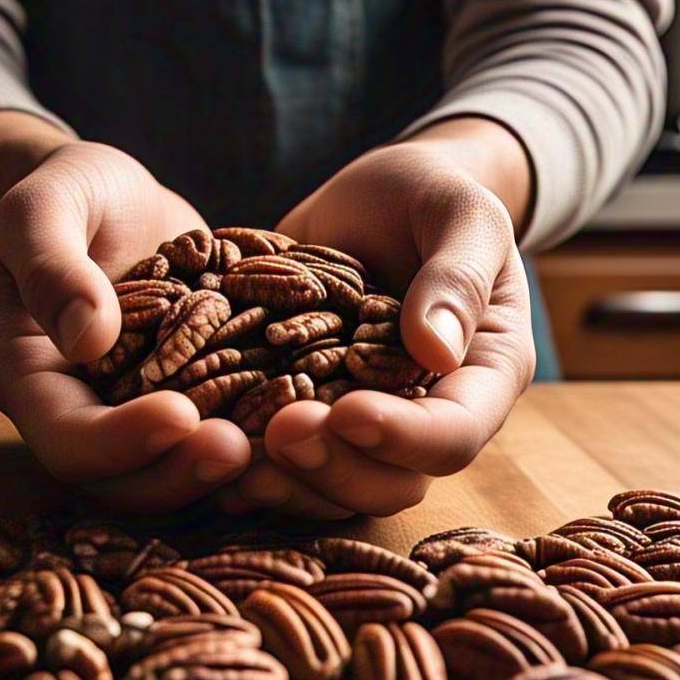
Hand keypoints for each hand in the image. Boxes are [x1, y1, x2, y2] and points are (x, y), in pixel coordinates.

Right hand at [0, 134, 251, 507]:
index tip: (179, 414)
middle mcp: (83, 413)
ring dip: (229, 470)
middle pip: (124, 480)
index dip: (117, 441)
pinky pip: (225, 431)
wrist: (113, 197)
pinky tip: (313, 415)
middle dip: (182, 471)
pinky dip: (266, 435)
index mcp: (28, 378)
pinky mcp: (196, 400)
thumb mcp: (42, 207)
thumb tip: (86, 338)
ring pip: (179, 472)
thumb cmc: (68, 193)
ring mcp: (140, 415)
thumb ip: (51, 265)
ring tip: (284, 439)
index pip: (65, 437)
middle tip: (242, 449)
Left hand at [217, 121, 536, 517]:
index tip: (347, 413)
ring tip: (230, 449)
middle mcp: (421, 415)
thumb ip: (456, 276)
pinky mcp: (301, 407)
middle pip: (388, 480)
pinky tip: (199, 440)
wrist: (377, 194)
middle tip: (279, 432)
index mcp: (480, 378)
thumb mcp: (461, 216)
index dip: (403, 438)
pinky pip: (278, 456)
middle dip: (333, 467)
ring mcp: (358, 419)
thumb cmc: (434, 197)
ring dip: (282, 479)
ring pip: (329, 485)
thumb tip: (435, 351)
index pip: (453, 434)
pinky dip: (241, 456)